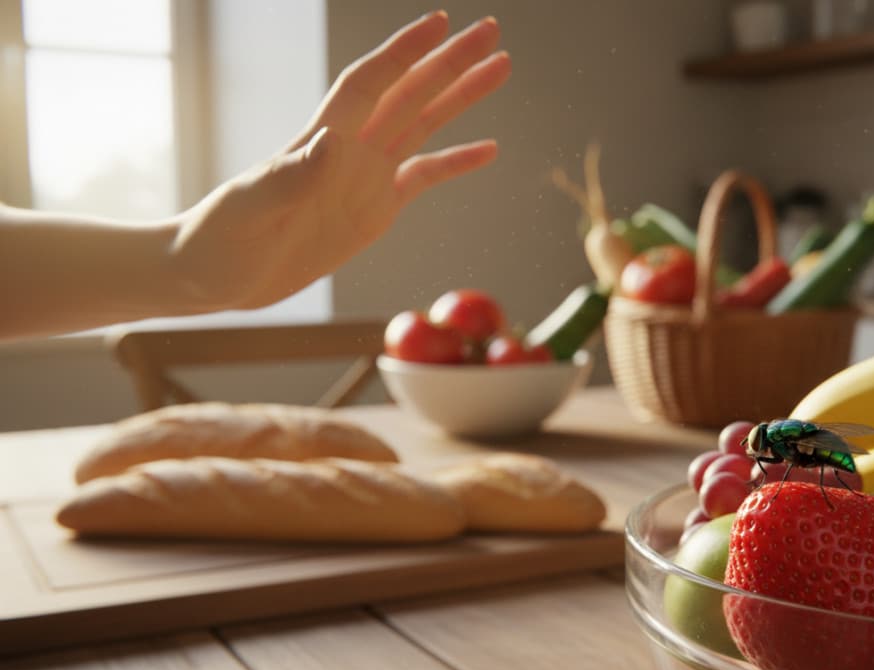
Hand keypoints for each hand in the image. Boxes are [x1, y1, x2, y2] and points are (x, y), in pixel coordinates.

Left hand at [171, 12, 509, 309]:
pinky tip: (489, 149)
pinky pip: (424, 177)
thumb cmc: (217, 242)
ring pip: (423, 124)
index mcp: (320, 141)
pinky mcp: (374, 210)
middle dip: (449, 62)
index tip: (441, 24)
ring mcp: (364, 178)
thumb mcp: (248, 211)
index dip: (405, 52)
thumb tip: (331, 141)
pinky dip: (456, 162)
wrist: (209, 277)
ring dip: (460, 96)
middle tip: (491, 31)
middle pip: (408, 93)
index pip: (370, 83)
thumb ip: (290, 176)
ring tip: (500, 67)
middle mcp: (349, 150)